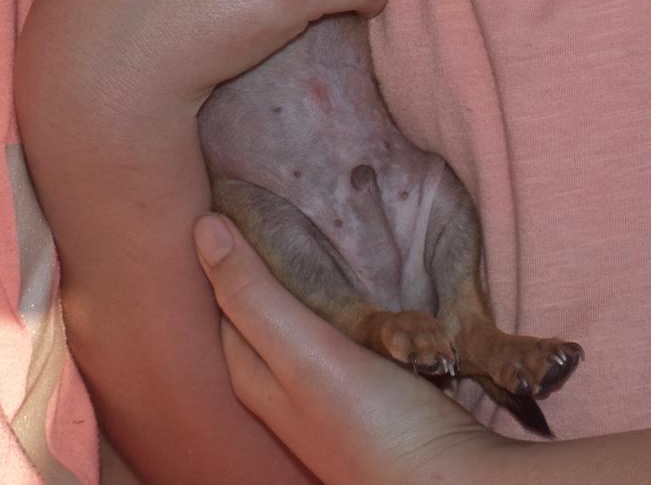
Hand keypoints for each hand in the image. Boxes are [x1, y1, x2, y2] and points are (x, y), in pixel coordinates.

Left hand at [195, 216, 508, 484]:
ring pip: (304, 319)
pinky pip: (347, 332)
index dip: (220, 248)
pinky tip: (365, 281)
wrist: (450, 482)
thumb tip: (200, 226)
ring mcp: (326, 392)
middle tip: (271, 195)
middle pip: (258, 308)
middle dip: (261, 258)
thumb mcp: (303, 351)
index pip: (219, 298)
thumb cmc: (373, 424)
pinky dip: (347, 302)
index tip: (226, 194)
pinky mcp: (370, 392)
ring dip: (310, 278)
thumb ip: (253, 294)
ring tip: (317, 223)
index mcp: (253, 374)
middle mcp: (281, 386)